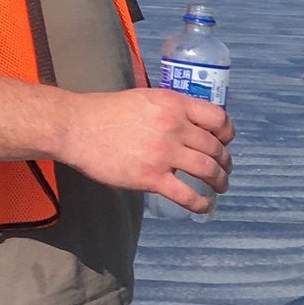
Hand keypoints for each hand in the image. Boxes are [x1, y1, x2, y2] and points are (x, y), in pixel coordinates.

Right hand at [59, 88, 234, 213]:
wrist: (76, 127)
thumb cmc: (106, 112)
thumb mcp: (146, 98)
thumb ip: (170, 109)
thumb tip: (188, 123)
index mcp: (174, 104)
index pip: (218, 118)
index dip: (227, 134)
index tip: (225, 142)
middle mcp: (174, 126)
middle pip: (215, 148)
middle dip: (225, 162)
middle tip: (224, 169)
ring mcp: (163, 152)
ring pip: (207, 170)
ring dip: (220, 181)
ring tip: (220, 187)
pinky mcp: (150, 177)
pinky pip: (186, 194)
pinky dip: (200, 203)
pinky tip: (204, 206)